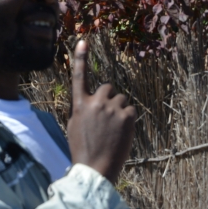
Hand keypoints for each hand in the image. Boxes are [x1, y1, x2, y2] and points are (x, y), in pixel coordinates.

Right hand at [68, 40, 135, 183]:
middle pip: (109, 88)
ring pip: (122, 100)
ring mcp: (111, 109)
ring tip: (113, 130)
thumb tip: (93, 103)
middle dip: (110, 99)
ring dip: (121, 110)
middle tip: (108, 119)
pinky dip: (129, 120)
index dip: (80, 58)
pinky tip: (122, 133)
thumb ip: (84, 110)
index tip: (83, 40)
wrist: (95, 168)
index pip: (79, 76)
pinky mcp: (126, 117)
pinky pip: (132, 111)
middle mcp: (95, 102)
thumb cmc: (83, 150)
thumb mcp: (75, 126)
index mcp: (79, 104)